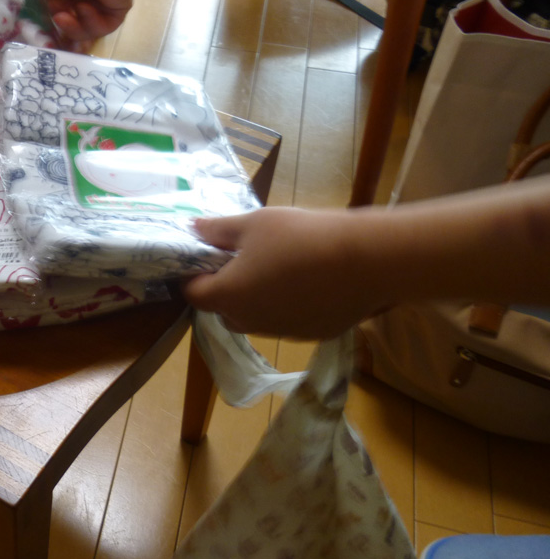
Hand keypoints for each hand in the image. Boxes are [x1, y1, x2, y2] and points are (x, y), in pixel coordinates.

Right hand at [33, 0, 136, 44]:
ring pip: (84, 33)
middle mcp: (79, 0)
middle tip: (55, 26)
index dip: (46, 33)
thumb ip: (34, 6)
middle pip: (68, 32)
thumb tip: (37, 25)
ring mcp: (98, 8)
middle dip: (59, 33)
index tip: (39, 38)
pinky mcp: (115, 13)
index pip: (53, 21)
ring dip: (72, 27)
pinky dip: (91, 22)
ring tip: (66, 14)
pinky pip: (102, 29)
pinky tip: (86, 7)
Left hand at [182, 208, 385, 339]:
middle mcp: (249, 321)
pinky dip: (287, 305)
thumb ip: (218, 230)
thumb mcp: (254, 223)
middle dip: (227, 287)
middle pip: (223, 309)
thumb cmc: (301, 236)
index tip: (208, 256)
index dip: (194, 275)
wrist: (366, 261)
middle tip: (244, 258)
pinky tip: (308, 281)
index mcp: (228, 295)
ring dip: (256, 298)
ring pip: (255, 317)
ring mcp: (280, 332)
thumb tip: (193, 229)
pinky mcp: (310, 335)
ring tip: (279, 266)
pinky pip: (287, 321)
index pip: (193, 294)